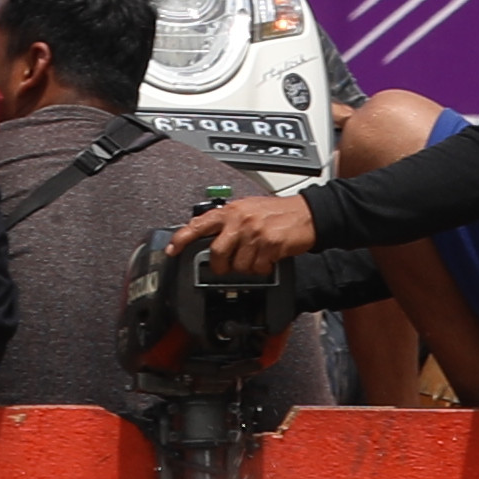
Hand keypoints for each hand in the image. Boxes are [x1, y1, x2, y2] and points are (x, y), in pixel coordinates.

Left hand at [172, 187, 321, 274]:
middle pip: (217, 253)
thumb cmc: (277, 212)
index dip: (182, 238)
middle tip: (227, 267)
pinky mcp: (270, 245)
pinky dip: (261, 269)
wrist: (307, 214)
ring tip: (255, 258)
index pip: (199, 224)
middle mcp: (240, 220)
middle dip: (221, 266)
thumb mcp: (247, 209)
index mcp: (231, 211)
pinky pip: (257, 268)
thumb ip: (227, 221)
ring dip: (246, 268)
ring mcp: (255, 233)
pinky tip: (267, 259)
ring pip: (238, 265)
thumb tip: (207, 235)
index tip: (172, 250)